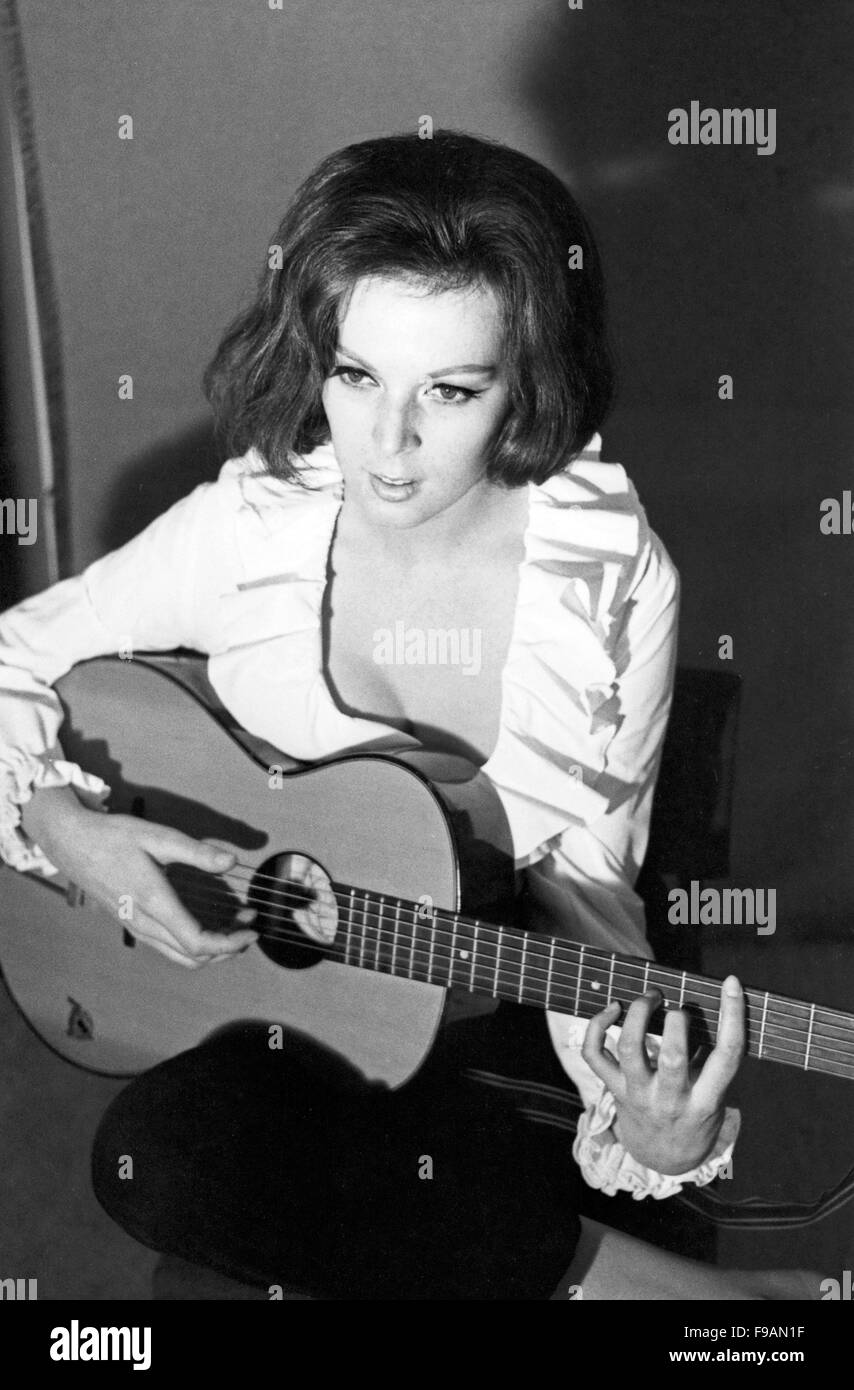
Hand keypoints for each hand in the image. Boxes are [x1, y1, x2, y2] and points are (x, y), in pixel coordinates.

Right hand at [21, 787, 256, 968]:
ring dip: (212, 949)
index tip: (252, 929)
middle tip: (250, 925)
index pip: (197, 942)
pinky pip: (169, 947)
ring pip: (180, 957)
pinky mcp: (133, 925)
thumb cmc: (113, 837)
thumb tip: (231, 861)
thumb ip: (197, 851)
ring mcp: (136, 928)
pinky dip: (195, 944)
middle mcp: (144, 923)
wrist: (71, 844)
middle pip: (192, 957)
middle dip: (228, 948)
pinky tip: (208, 921)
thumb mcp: (157, 836)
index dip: (229, 943)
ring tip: (235, 925)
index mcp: (153, 902)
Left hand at [581, 975, 744, 1173]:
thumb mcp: (714, 1098)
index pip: (726, 1056)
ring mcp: (639, 1095)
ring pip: (630, 1050)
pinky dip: (597, 1027)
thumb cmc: (695, 1118)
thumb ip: (713, 1062)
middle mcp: (670, 1100)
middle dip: (677, 1021)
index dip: (733, 1016)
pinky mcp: (614, 1090)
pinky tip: (612, 1009)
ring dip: (639, 1015)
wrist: (663, 1158)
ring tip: (651, 998)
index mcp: (705, 1101)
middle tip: (679, 1008)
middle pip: (672, 1056)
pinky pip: (595, 1055)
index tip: (732, 983)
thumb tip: (714, 1009)